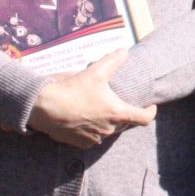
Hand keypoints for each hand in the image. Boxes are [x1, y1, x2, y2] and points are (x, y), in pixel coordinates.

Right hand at [27, 52, 150, 148]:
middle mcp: (109, 129)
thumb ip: (113, 61)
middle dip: (125, 113)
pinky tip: (85, 118)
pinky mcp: (81, 143)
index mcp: (117, 113)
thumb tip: (124, 51)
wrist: (44, 108)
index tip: (150, 106)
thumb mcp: (95, 71)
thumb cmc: (71, 90)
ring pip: (109, 131)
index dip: (150, 111)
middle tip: (119, 101)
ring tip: (100, 108)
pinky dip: (93, 129)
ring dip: (108, 122)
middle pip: (126, 123)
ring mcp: (95, 138)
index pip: (144, 118)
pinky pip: (93, 137)